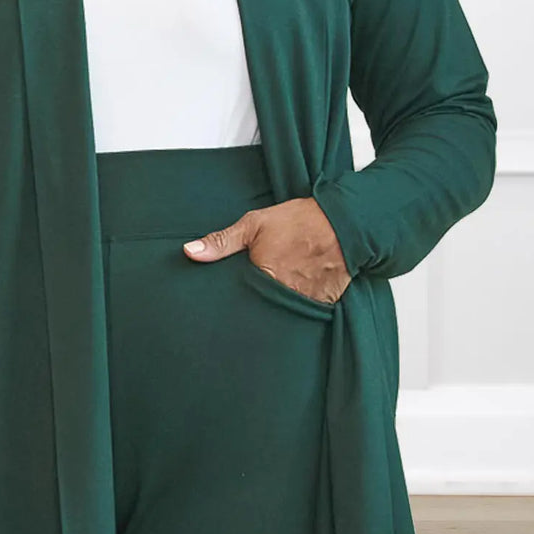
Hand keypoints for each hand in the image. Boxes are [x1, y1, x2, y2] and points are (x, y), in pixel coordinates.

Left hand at [183, 196, 350, 304]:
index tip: (232, 300)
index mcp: (263, 276)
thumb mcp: (254, 224)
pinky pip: (307, 313)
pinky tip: (299, 292)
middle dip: (257, 306)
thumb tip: (189, 252)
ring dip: (279, 307)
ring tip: (280, 292)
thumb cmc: (299, 220)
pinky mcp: (324, 304)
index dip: (236, 300)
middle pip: (261, 310)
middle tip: (261, 292)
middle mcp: (283, 294)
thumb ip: (221, 242)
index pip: (240, 301)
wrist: (344, 222)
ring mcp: (305, 301)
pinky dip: (301, 306)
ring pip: (283, 313)